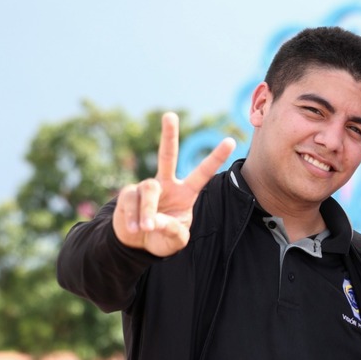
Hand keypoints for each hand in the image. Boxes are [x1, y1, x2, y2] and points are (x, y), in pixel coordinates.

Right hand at [112, 112, 235, 255]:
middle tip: (170, 115)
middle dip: (168, 135)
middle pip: (167, 156)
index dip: (216, 157)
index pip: (202, 173)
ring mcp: (146, 187)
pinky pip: (131, 201)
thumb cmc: (163, 238)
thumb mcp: (176, 239)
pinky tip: (135, 228)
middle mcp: (167, 185)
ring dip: (147, 210)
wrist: (138, 244)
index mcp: (185, 193)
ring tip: (146, 228)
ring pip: (148, 189)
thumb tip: (155, 221)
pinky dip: (133, 217)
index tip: (232, 141)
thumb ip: (172, 231)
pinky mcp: (128, 194)